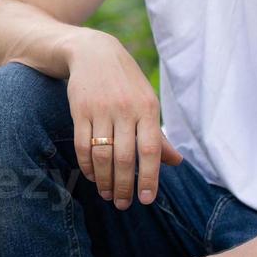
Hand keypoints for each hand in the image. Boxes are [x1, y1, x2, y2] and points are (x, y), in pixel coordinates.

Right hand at [65, 31, 182, 208]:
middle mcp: (125, 109)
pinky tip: (92, 176)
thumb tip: (176, 163)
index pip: (150, 151)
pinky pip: (82, 145)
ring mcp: (101, 110)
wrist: (94, 52)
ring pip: (102, 155)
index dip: (149, 178)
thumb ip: (158, 135)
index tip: (146, 200)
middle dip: (123, 186)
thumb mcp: (147, 102)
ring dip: (104, 180)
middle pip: (124, 158)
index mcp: (148, 108)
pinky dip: (87, 165)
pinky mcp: (80, 110)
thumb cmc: (126, 83)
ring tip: (106, 194)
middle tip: (122, 204)